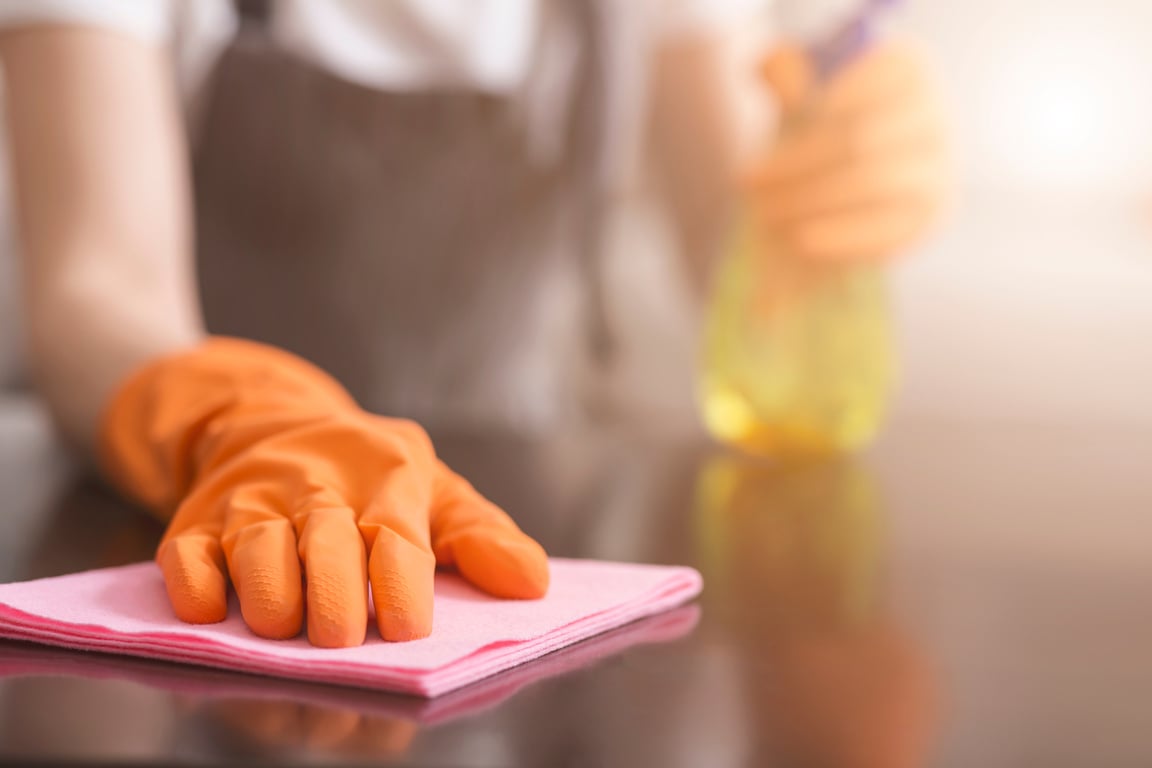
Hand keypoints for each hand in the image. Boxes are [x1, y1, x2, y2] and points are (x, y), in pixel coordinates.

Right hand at [100, 338, 548, 646]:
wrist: (271, 421)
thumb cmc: (368, 475)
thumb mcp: (433, 490)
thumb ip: (481, 537)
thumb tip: (533, 584)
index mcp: (386, 478)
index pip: (398, 537)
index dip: (403, 587)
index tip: (410, 632)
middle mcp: (316, 485)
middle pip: (326, 544)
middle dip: (334, 598)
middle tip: (342, 642)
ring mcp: (251, 501)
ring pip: (256, 549)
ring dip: (269, 597)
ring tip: (286, 632)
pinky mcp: (195, 520)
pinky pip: (185, 555)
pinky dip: (195, 587)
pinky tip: (210, 614)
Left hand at [750, 41, 948, 262]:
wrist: (839, 200)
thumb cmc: (815, 139)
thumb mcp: (797, 105)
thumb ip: (785, 77)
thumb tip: (771, 61)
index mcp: (907, 72)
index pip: (870, 81)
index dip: (824, 102)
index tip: (782, 122)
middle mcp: (934, 116)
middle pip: (860, 137)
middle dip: (796, 162)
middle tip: (746, 181)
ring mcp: (939, 168)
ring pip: (870, 183)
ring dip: (809, 200)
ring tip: (764, 214)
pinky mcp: (932, 215)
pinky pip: (886, 228)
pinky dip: (839, 236)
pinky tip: (801, 241)